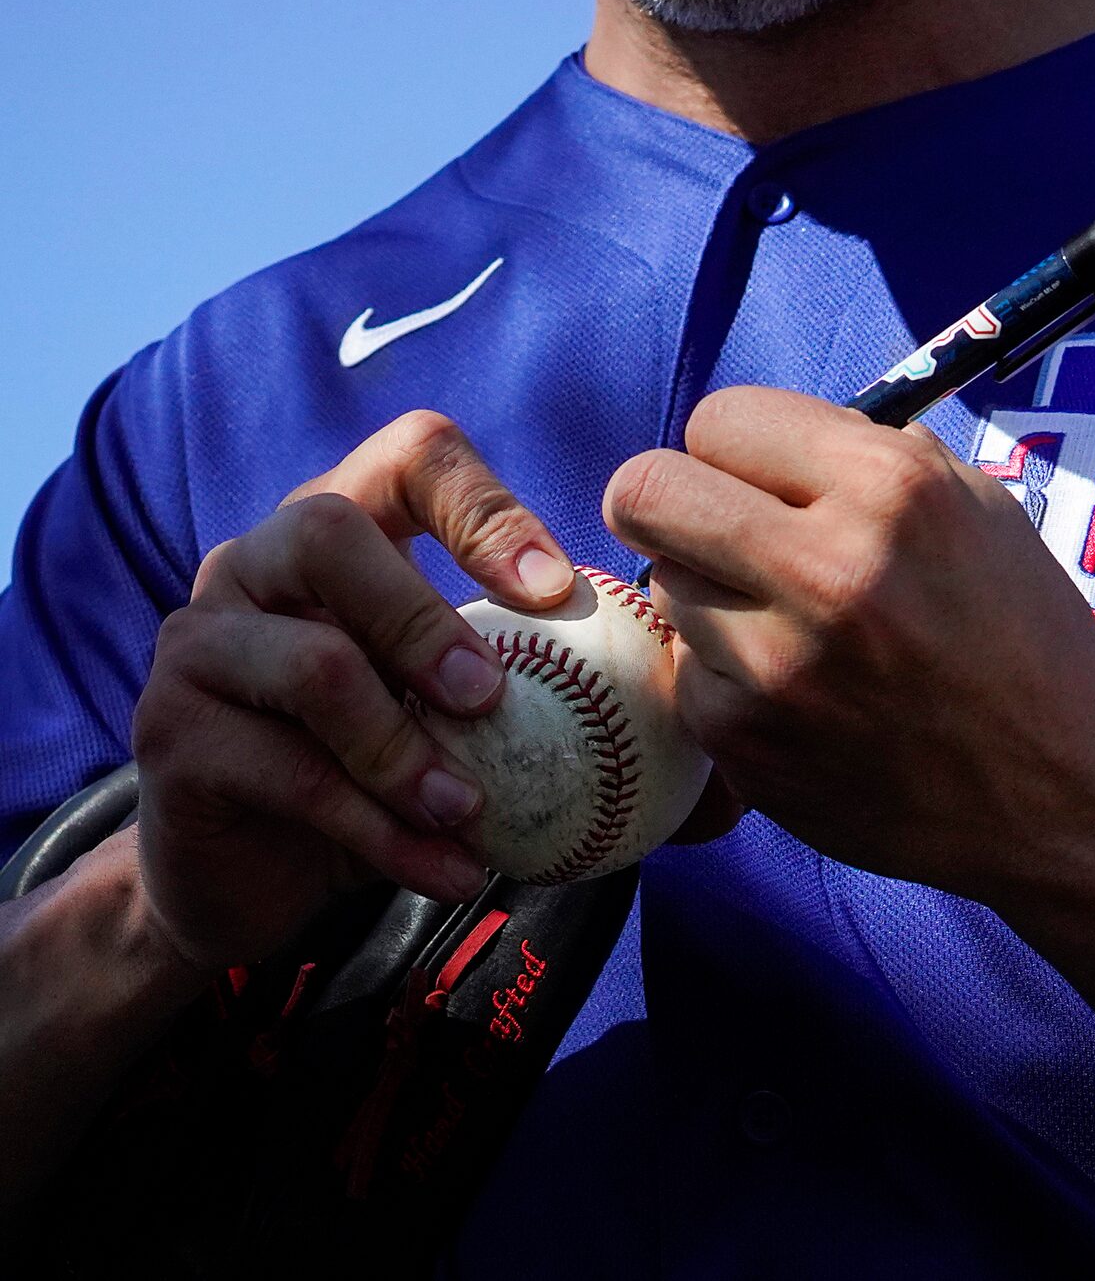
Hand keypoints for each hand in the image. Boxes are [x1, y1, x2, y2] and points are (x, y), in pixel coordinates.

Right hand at [130, 411, 575, 972]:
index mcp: (337, 524)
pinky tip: (449, 871)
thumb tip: (691, 684)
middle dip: (422, 614)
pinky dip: (383, 830)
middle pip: (325, 529)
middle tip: (492, 698)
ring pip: (312, 665)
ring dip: (408, 748)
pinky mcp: (170, 731)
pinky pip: (291, 772)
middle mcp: (253, 559)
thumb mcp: (453, 711)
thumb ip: (538, 681)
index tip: (555, 590)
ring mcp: (201, 640)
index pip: (409, 452)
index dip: (485, 505)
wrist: (251, 875)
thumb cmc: (380, 768)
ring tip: (472, 813)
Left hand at [603, 387, 1094, 900]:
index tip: (757, 480)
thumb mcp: (967, 502)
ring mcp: (782, 664)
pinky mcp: (749, 742)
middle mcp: (832, 568)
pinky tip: (797, 694)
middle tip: (705, 530)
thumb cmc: (1013, 627)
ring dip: (709, 595)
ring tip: (788, 627)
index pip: (718, 419)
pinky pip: (684, 673)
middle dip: (666, 502)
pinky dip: (725, 678)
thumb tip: (739, 442)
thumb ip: (851, 455)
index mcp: (891, 486)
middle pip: (645, 491)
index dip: (735, 449)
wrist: (1066, 786)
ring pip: (662, 583)